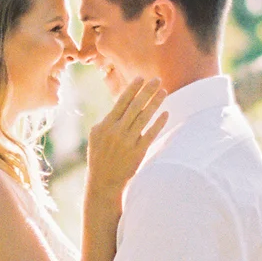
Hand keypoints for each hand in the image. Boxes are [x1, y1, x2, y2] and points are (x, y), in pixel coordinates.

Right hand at [85, 77, 166, 202]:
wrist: (102, 182)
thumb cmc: (99, 156)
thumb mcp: (96, 136)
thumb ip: (108, 120)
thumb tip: (122, 105)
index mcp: (104, 125)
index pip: (121, 102)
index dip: (132, 89)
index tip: (141, 78)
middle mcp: (116, 132)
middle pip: (134, 106)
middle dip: (147, 91)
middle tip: (157, 79)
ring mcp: (127, 142)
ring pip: (144, 118)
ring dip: (155, 103)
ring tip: (164, 91)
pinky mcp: (137, 153)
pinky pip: (150, 134)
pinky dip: (158, 123)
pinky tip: (165, 113)